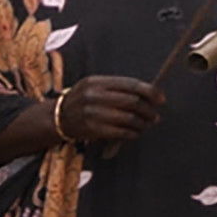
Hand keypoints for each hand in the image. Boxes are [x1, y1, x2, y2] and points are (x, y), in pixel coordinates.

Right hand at [50, 75, 164, 146]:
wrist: (56, 117)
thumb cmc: (82, 101)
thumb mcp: (95, 87)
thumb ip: (118, 88)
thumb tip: (149, 97)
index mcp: (97, 82)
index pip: (131, 85)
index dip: (150, 92)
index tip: (160, 99)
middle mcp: (94, 96)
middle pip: (132, 102)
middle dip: (148, 110)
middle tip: (154, 116)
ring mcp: (92, 113)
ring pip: (129, 118)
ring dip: (142, 124)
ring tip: (145, 125)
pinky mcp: (91, 129)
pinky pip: (120, 132)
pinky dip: (132, 134)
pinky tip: (134, 133)